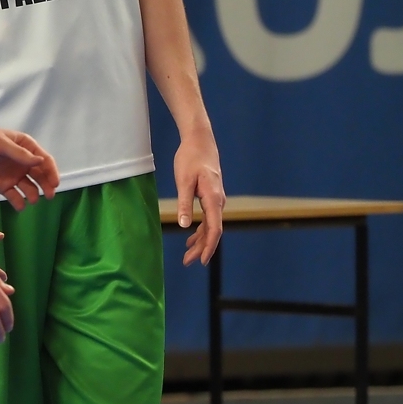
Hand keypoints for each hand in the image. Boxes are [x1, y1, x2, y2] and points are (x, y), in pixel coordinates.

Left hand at [0, 123, 59, 210]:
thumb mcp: (1, 144)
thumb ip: (20, 155)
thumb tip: (41, 161)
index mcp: (25, 147)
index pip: (44, 160)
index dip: (51, 171)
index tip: (54, 183)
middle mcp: (22, 162)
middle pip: (40, 175)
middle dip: (46, 186)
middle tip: (49, 196)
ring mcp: (13, 175)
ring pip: (29, 187)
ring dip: (33, 194)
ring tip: (32, 200)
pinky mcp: (2, 185)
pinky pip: (14, 196)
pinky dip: (19, 202)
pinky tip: (20, 206)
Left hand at [173, 129, 224, 265]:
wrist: (200, 141)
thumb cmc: (190, 158)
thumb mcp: (184, 181)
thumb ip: (184, 203)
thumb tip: (184, 226)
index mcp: (213, 198)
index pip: (214, 229)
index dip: (209, 246)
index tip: (202, 260)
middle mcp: (218, 201)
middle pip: (212, 231)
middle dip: (201, 248)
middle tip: (187, 262)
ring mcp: (216, 200)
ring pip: (210, 226)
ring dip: (200, 241)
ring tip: (187, 255)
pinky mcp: (211, 197)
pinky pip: (209, 218)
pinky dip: (200, 230)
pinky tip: (191, 238)